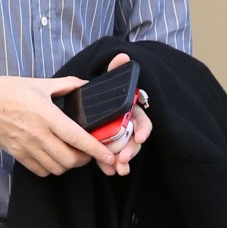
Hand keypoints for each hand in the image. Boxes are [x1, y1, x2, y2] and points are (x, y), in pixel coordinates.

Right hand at [0, 74, 116, 177]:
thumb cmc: (7, 90)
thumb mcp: (39, 83)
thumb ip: (66, 85)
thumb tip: (86, 85)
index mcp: (46, 114)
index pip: (77, 137)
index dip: (96, 149)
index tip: (110, 156)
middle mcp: (38, 134)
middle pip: (70, 159)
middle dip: (85, 159)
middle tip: (88, 151)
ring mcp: (26, 147)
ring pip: (57, 168)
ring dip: (69, 164)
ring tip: (72, 154)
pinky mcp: (17, 155)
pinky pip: (41, 171)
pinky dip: (52, 168)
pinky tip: (53, 157)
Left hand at [93, 53, 151, 176]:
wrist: (83, 102)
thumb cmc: (98, 92)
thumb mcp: (106, 82)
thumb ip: (115, 71)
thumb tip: (123, 56)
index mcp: (130, 110)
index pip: (142, 120)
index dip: (143, 129)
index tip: (140, 138)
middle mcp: (127, 124)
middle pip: (134, 140)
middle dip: (130, 150)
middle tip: (122, 159)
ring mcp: (118, 137)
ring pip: (124, 150)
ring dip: (122, 160)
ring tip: (117, 169)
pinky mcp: (107, 146)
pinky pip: (112, 157)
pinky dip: (111, 164)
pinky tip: (109, 171)